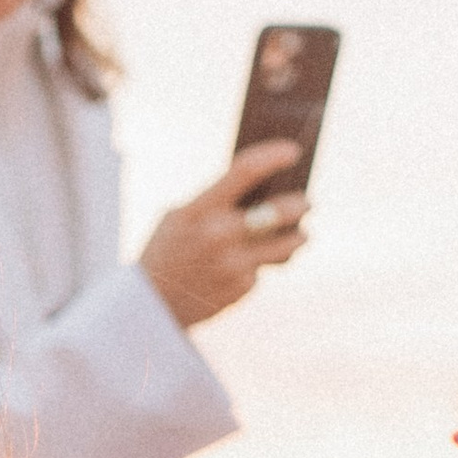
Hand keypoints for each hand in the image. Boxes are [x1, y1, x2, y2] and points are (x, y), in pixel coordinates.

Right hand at [140, 143, 309, 328]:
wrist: (151, 306)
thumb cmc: (167, 250)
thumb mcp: (179, 217)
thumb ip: (214, 202)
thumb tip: (263, 189)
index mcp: (199, 210)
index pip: (244, 172)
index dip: (272, 157)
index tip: (292, 151)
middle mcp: (219, 236)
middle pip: (278, 211)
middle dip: (300, 204)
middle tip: (307, 202)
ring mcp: (233, 265)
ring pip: (286, 245)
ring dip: (298, 237)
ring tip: (302, 234)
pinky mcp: (241, 288)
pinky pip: (263, 269)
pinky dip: (260, 266)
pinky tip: (249, 266)